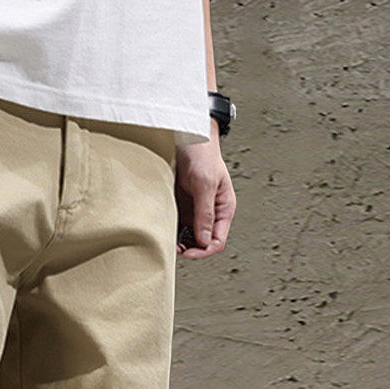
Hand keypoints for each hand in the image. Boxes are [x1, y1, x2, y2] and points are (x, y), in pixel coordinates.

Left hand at [175, 118, 234, 258]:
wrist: (187, 135)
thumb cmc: (202, 154)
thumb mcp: (205, 184)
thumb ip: (205, 213)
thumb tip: (203, 240)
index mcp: (224, 208)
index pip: (217, 241)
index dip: (203, 251)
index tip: (188, 253)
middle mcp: (211, 212)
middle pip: (203, 242)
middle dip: (191, 249)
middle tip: (175, 248)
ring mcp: (196, 209)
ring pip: (190, 236)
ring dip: (180, 241)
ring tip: (169, 241)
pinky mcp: (183, 205)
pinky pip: (179, 224)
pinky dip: (173, 230)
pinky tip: (165, 230)